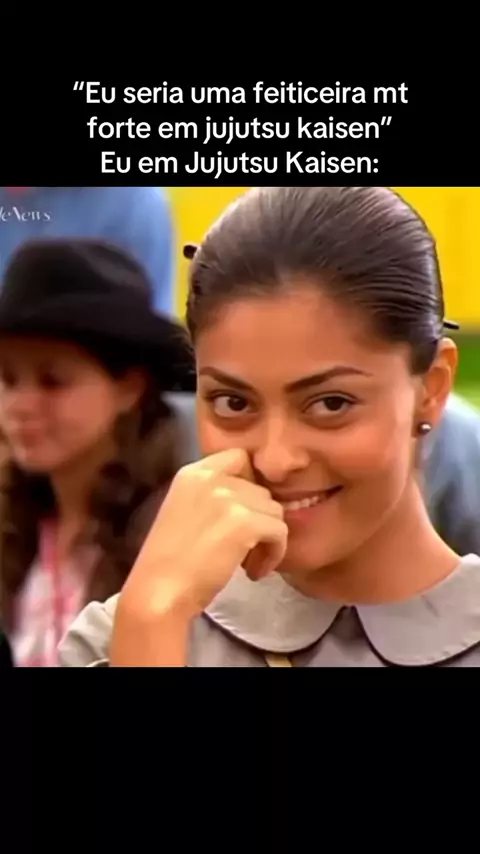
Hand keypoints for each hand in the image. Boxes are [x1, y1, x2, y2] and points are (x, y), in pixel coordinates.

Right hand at [111, 449, 287, 664]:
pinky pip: (280, 531)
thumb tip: (255, 500)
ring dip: (267, 539)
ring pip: (274, 510)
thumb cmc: (168, 563)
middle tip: (243, 550)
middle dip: (258, 520)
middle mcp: (210, 477)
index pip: (240, 458)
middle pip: (260, 490)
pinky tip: (253, 573)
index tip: (241, 515)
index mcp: (192, 473)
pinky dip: (274, 554)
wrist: (158, 592)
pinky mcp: (245, 522)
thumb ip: (213, 497)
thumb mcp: (185, 512)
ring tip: (247, 563)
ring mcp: (229, 498)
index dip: (249, 486)